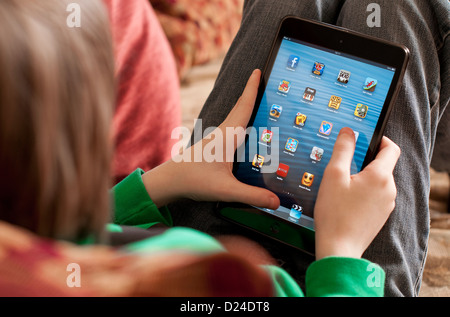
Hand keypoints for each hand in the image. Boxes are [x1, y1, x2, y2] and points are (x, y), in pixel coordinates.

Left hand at [142, 70, 279, 209]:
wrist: (169, 181)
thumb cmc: (194, 181)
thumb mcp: (226, 190)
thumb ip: (252, 196)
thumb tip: (276, 203)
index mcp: (228, 136)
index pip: (244, 107)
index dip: (253, 89)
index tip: (257, 71)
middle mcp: (223, 133)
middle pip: (241, 108)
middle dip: (253, 93)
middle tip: (264, 79)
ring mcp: (217, 138)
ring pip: (236, 117)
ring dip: (247, 106)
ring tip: (260, 100)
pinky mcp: (215, 146)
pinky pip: (233, 127)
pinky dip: (242, 121)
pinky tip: (247, 130)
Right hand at [314, 128, 400, 259]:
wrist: (339, 248)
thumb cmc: (335, 213)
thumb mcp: (333, 175)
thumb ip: (342, 150)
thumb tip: (348, 132)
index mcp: (380, 176)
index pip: (391, 148)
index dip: (380, 139)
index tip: (365, 139)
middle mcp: (389, 190)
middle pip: (382, 165)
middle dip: (364, 161)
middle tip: (342, 166)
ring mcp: (386, 204)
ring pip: (377, 181)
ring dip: (362, 178)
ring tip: (340, 186)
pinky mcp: (380, 216)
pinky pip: (375, 196)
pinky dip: (363, 192)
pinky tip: (345, 200)